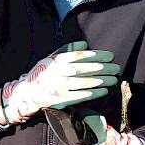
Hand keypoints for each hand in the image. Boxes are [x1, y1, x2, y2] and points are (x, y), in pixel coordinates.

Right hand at [0, 41, 119, 124]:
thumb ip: (67, 50)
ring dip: (102, 81)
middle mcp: (58, 72)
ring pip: (85, 82)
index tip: (110, 56)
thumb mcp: (51, 58)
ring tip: (113, 79)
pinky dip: (94, 93)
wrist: (28, 93)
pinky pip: (80, 95)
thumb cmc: (43, 73)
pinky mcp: (61, 99)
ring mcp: (59, 86)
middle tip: (116, 68)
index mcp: (57, 60)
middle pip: (85, 69)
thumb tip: (85, 45)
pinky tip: (104, 90)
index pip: (80, 56)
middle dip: (103, 68)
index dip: (97, 55)